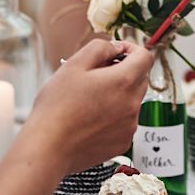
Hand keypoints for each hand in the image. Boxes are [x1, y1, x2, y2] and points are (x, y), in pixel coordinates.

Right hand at [30, 39, 153, 173]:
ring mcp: (130, 126)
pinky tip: (90, 119)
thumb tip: (117, 48)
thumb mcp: (74, 64)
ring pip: (131, 100)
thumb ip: (100, 48)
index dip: (131, 48)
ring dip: (118, 94)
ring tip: (88, 100)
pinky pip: (125, 121)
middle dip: (123, 71)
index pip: (145, 57)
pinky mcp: (123, 142)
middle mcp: (133, 104)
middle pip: (140, 78)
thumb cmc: (57, 106)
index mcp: (124, 81)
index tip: (116, 52)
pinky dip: (114, 116)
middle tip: (95, 75)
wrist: (48, 147)